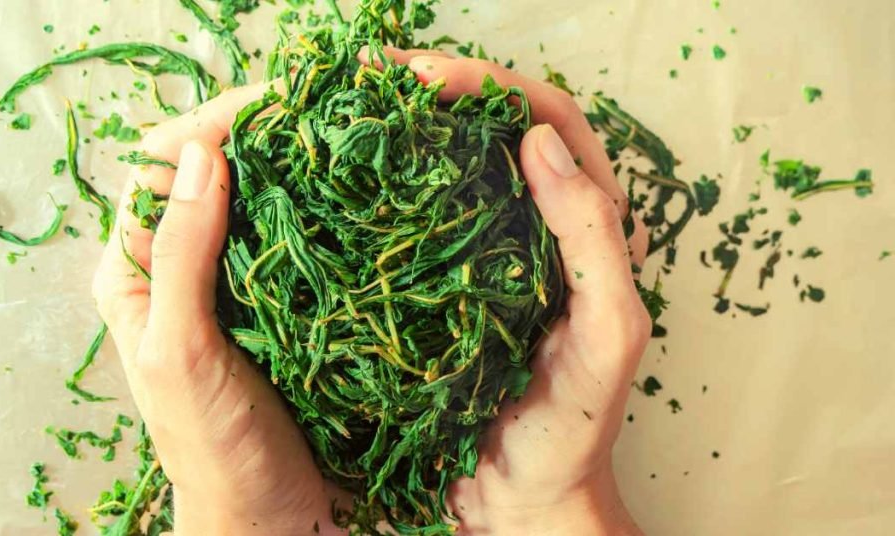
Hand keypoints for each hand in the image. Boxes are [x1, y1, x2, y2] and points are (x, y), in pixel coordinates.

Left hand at [92, 84, 344, 534]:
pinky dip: (316, 215)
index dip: (208, 127)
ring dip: (291, 173)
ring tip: (335, 146)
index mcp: (132, 274)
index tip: (271, 105)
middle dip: (255, 139)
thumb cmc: (212, 451)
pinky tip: (347, 201)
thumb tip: (204, 153)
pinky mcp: (275, 306)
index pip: (158, 170)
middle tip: (313, 115)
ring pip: (253, 205)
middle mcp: (176, 270)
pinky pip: (290, 242)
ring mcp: (228, 287)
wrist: (267, 518)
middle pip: (207, 177)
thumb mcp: (181, 352)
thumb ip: (182, 255)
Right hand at [362, 50, 650, 533]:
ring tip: (352, 108)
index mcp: (588, 226)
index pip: (548, 121)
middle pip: (496, 125)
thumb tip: (537, 142)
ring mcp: (489, 251)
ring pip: (455, 162)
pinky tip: (347, 179)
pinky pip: (419, 216)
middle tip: (373, 75)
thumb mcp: (606, 338)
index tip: (423, 80)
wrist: (524, 497)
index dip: (491, 86)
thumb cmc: (572, 426)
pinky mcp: (447, 281)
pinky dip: (388, 185)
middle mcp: (539, 225)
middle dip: (440, 86)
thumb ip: (592, 241)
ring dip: (410, 126)